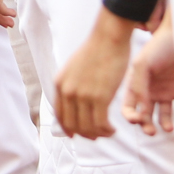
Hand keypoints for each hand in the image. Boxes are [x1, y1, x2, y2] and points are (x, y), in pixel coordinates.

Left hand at [54, 9, 132, 139]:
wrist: (108, 37)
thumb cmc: (97, 49)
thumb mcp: (75, 67)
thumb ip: (72, 84)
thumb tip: (76, 99)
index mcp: (60, 84)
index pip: (60, 115)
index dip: (68, 128)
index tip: (77, 135)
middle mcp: (68, 91)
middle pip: (72, 125)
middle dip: (85, 134)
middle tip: (97, 135)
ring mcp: (82, 95)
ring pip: (87, 127)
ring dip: (98, 134)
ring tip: (108, 132)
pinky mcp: (99, 97)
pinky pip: (100, 124)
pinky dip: (107, 130)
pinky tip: (113, 129)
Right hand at [121, 25, 173, 135]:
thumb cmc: (157, 47)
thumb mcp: (141, 64)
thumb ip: (138, 87)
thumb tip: (141, 110)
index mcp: (137, 85)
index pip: (129, 107)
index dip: (130, 116)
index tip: (137, 120)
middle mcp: (151, 91)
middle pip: (146, 116)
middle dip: (147, 126)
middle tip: (151, 132)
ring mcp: (167, 92)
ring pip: (165, 117)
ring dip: (165, 125)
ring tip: (168, 127)